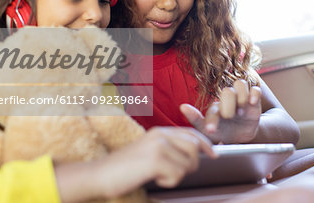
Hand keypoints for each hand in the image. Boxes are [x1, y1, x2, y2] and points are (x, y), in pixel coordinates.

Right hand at [56, 127, 215, 201]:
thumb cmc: (124, 168)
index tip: (214, 154)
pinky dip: (169, 182)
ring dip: (177, 175)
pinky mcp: (156, 160)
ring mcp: (159, 146)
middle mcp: (161, 135)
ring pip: (188, 164)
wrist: (99, 174)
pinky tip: (154, 179)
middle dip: (192, 164)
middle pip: (195, 147)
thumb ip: (168, 148)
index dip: (205, 143)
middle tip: (174, 173)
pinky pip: (178, 175)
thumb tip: (192, 155)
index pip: (191, 133)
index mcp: (159, 131)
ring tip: (159, 175)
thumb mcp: (148, 151)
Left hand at [180, 79, 261, 143]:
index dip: (212, 120)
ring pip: (240, 84)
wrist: (241, 136)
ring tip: (241, 111)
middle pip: (227, 92)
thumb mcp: (209, 131)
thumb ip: (196, 120)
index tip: (211, 130)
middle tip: (229, 118)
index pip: (213, 109)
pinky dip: (254, 94)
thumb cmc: (223, 132)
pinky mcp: (254, 101)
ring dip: (241, 97)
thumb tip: (182, 106)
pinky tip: (252, 103)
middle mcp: (228, 100)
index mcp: (216, 108)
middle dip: (228, 106)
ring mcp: (241, 99)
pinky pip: (255, 89)